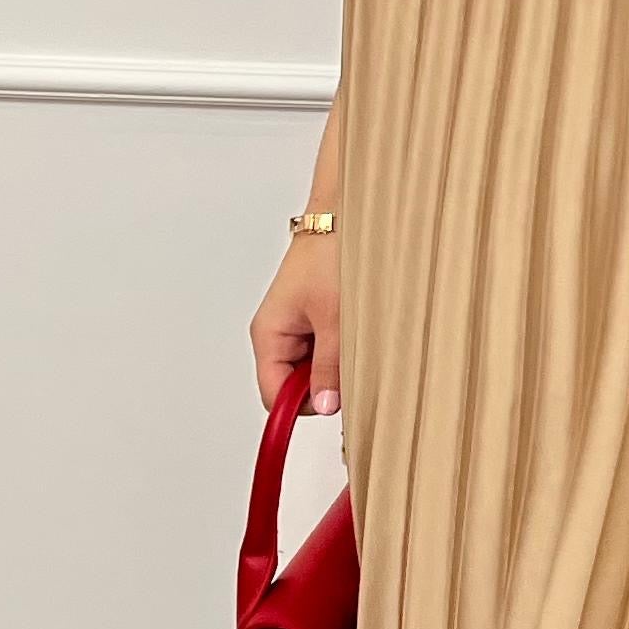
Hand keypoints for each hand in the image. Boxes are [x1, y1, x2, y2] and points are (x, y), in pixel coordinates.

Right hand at [249, 226, 341, 416]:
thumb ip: (329, 368)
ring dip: (337, 367)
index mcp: (269, 335)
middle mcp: (279, 334)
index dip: (300, 408)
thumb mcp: (335, 321)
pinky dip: (343, 351)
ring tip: (357, 342)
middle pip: (294, 386)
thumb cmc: (332, 255)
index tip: (333, 412)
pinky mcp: (317, 319)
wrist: (348, 216)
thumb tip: (323, 406)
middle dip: (325, 386)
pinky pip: (326, 351)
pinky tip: (358, 335)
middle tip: (354, 370)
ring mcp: (298, 328)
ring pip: (314, 370)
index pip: (273, 395)